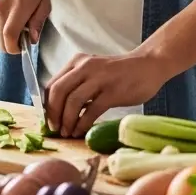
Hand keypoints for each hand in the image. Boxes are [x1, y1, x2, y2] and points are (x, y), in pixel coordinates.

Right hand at [0, 0, 49, 54]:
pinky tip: (6, 7)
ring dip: (6, 30)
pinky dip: (0, 22)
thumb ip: (39, 20)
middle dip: (12, 42)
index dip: (16, 48)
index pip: (10, 37)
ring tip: (14, 14)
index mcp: (18, 5)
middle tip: (22, 32)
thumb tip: (32, 39)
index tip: (22, 46)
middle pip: (1, 40)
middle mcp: (1, 7)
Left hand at [44, 51, 167, 137]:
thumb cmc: (119, 72)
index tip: (48, 120)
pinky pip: (92, 110)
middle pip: (58, 91)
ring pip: (73, 101)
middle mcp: (85, 67)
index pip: (53, 84)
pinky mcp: (113, 91)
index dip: (47, 105)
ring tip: (68, 132)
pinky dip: (83, 123)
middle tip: (55, 129)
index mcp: (77, 62)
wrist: (148, 65)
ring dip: (67, 120)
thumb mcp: (93, 72)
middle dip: (53, 113)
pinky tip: (81, 131)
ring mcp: (99, 78)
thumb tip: (60, 110)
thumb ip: (78, 85)